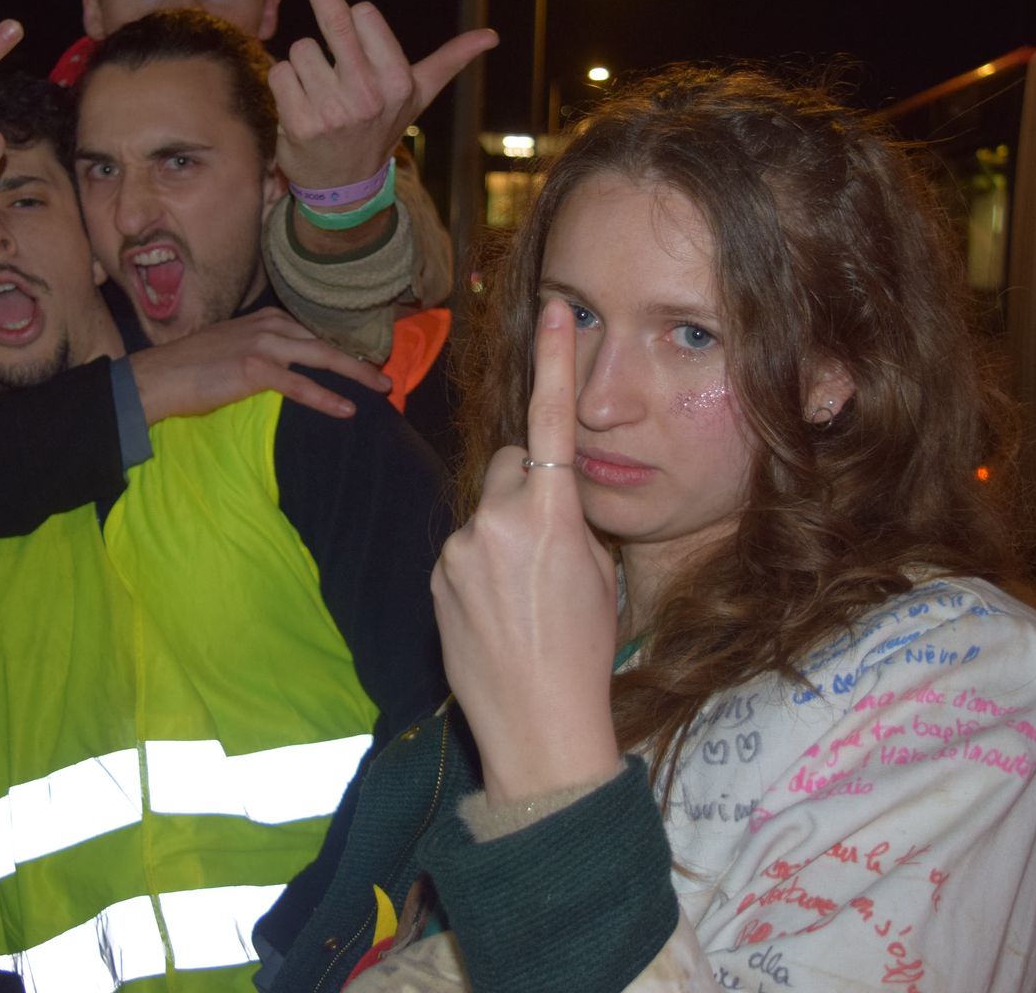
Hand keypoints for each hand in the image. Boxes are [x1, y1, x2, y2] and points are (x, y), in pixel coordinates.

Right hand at [128, 307, 392, 422]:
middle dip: (358, 359)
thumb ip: (262, 350)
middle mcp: (269, 324)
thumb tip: (286, 368)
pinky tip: (348, 409)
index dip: (342, 347)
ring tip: (381, 388)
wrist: (158, 377)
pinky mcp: (255, 368)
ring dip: (356, 374)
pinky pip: (301, 385)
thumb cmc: (191, 368)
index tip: (365, 361)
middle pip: (325, 341)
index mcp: (265, 318)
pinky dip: (327, 397)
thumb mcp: (233, 347)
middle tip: (385, 376)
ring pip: (322, 357)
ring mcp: (263, 344)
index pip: (313, 331)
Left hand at [268, 0, 496, 196]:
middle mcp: (368, 95)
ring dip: (305, 66)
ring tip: (322, 96)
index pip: (364, 13)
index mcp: (398, 80)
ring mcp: (333, 111)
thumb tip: (491, 36)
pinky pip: (280, 72)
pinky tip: (302, 107)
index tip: (358, 32)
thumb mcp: (419, 95)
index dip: (357, 22)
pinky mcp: (299, 123)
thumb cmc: (380, 126)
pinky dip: (285, 85)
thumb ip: (450, 60)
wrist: (346, 185)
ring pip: (301, 48)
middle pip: (334, 18)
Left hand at [431, 300, 622, 802]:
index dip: (555, 362)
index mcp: (551, 516)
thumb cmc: (585, 653)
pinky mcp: (436, 576)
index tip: (553, 309)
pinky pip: (463, 546)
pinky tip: (500, 610)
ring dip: (503, 531)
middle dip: (527, 485)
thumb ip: (570, 519)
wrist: (539, 726)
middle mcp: (496, 521)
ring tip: (525, 593)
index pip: (550, 422)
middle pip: (509, 464)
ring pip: (484, 508)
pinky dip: (481, 564)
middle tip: (551, 545)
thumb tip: (551, 496)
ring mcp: (459, 549)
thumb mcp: (598, 573)